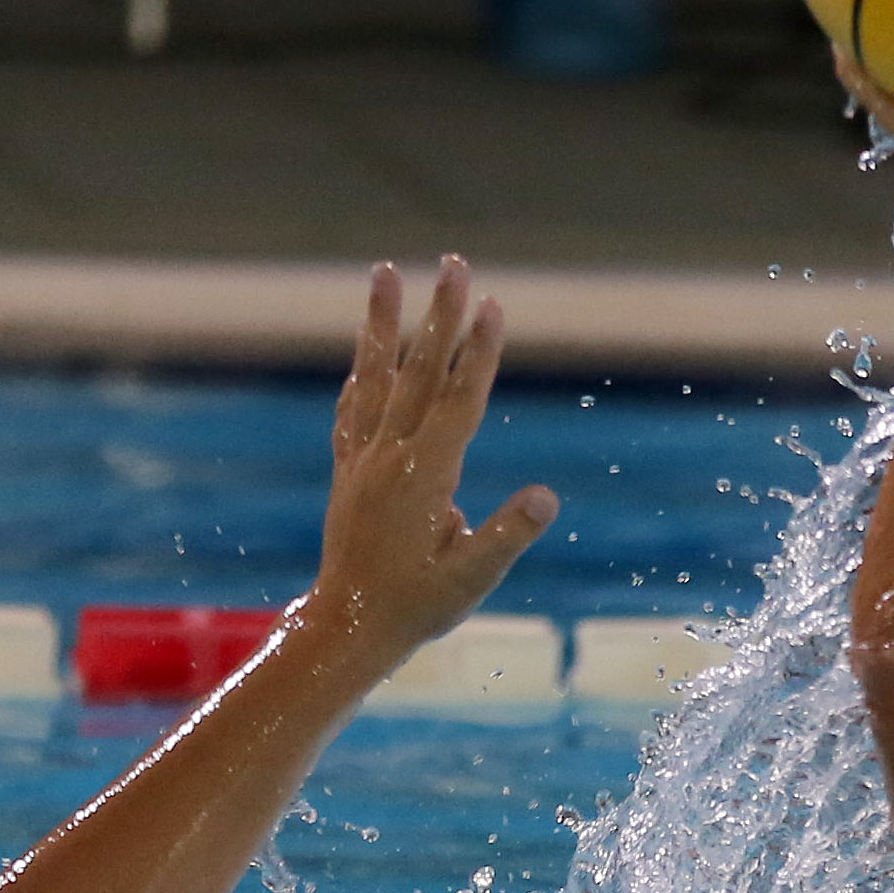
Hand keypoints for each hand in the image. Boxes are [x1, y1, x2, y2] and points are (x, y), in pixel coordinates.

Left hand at [309, 257, 558, 658]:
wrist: (346, 630)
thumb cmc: (415, 608)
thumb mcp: (471, 579)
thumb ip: (508, 535)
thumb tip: (548, 497)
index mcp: (425, 476)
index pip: (460, 400)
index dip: (479, 351)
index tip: (492, 303)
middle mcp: (390, 457)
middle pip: (420, 372)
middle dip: (440, 314)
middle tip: (454, 262)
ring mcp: (363, 461)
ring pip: (376, 378)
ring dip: (383, 323)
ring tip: (383, 271)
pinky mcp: (347, 473)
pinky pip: (353, 412)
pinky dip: (360, 375)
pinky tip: (363, 353)